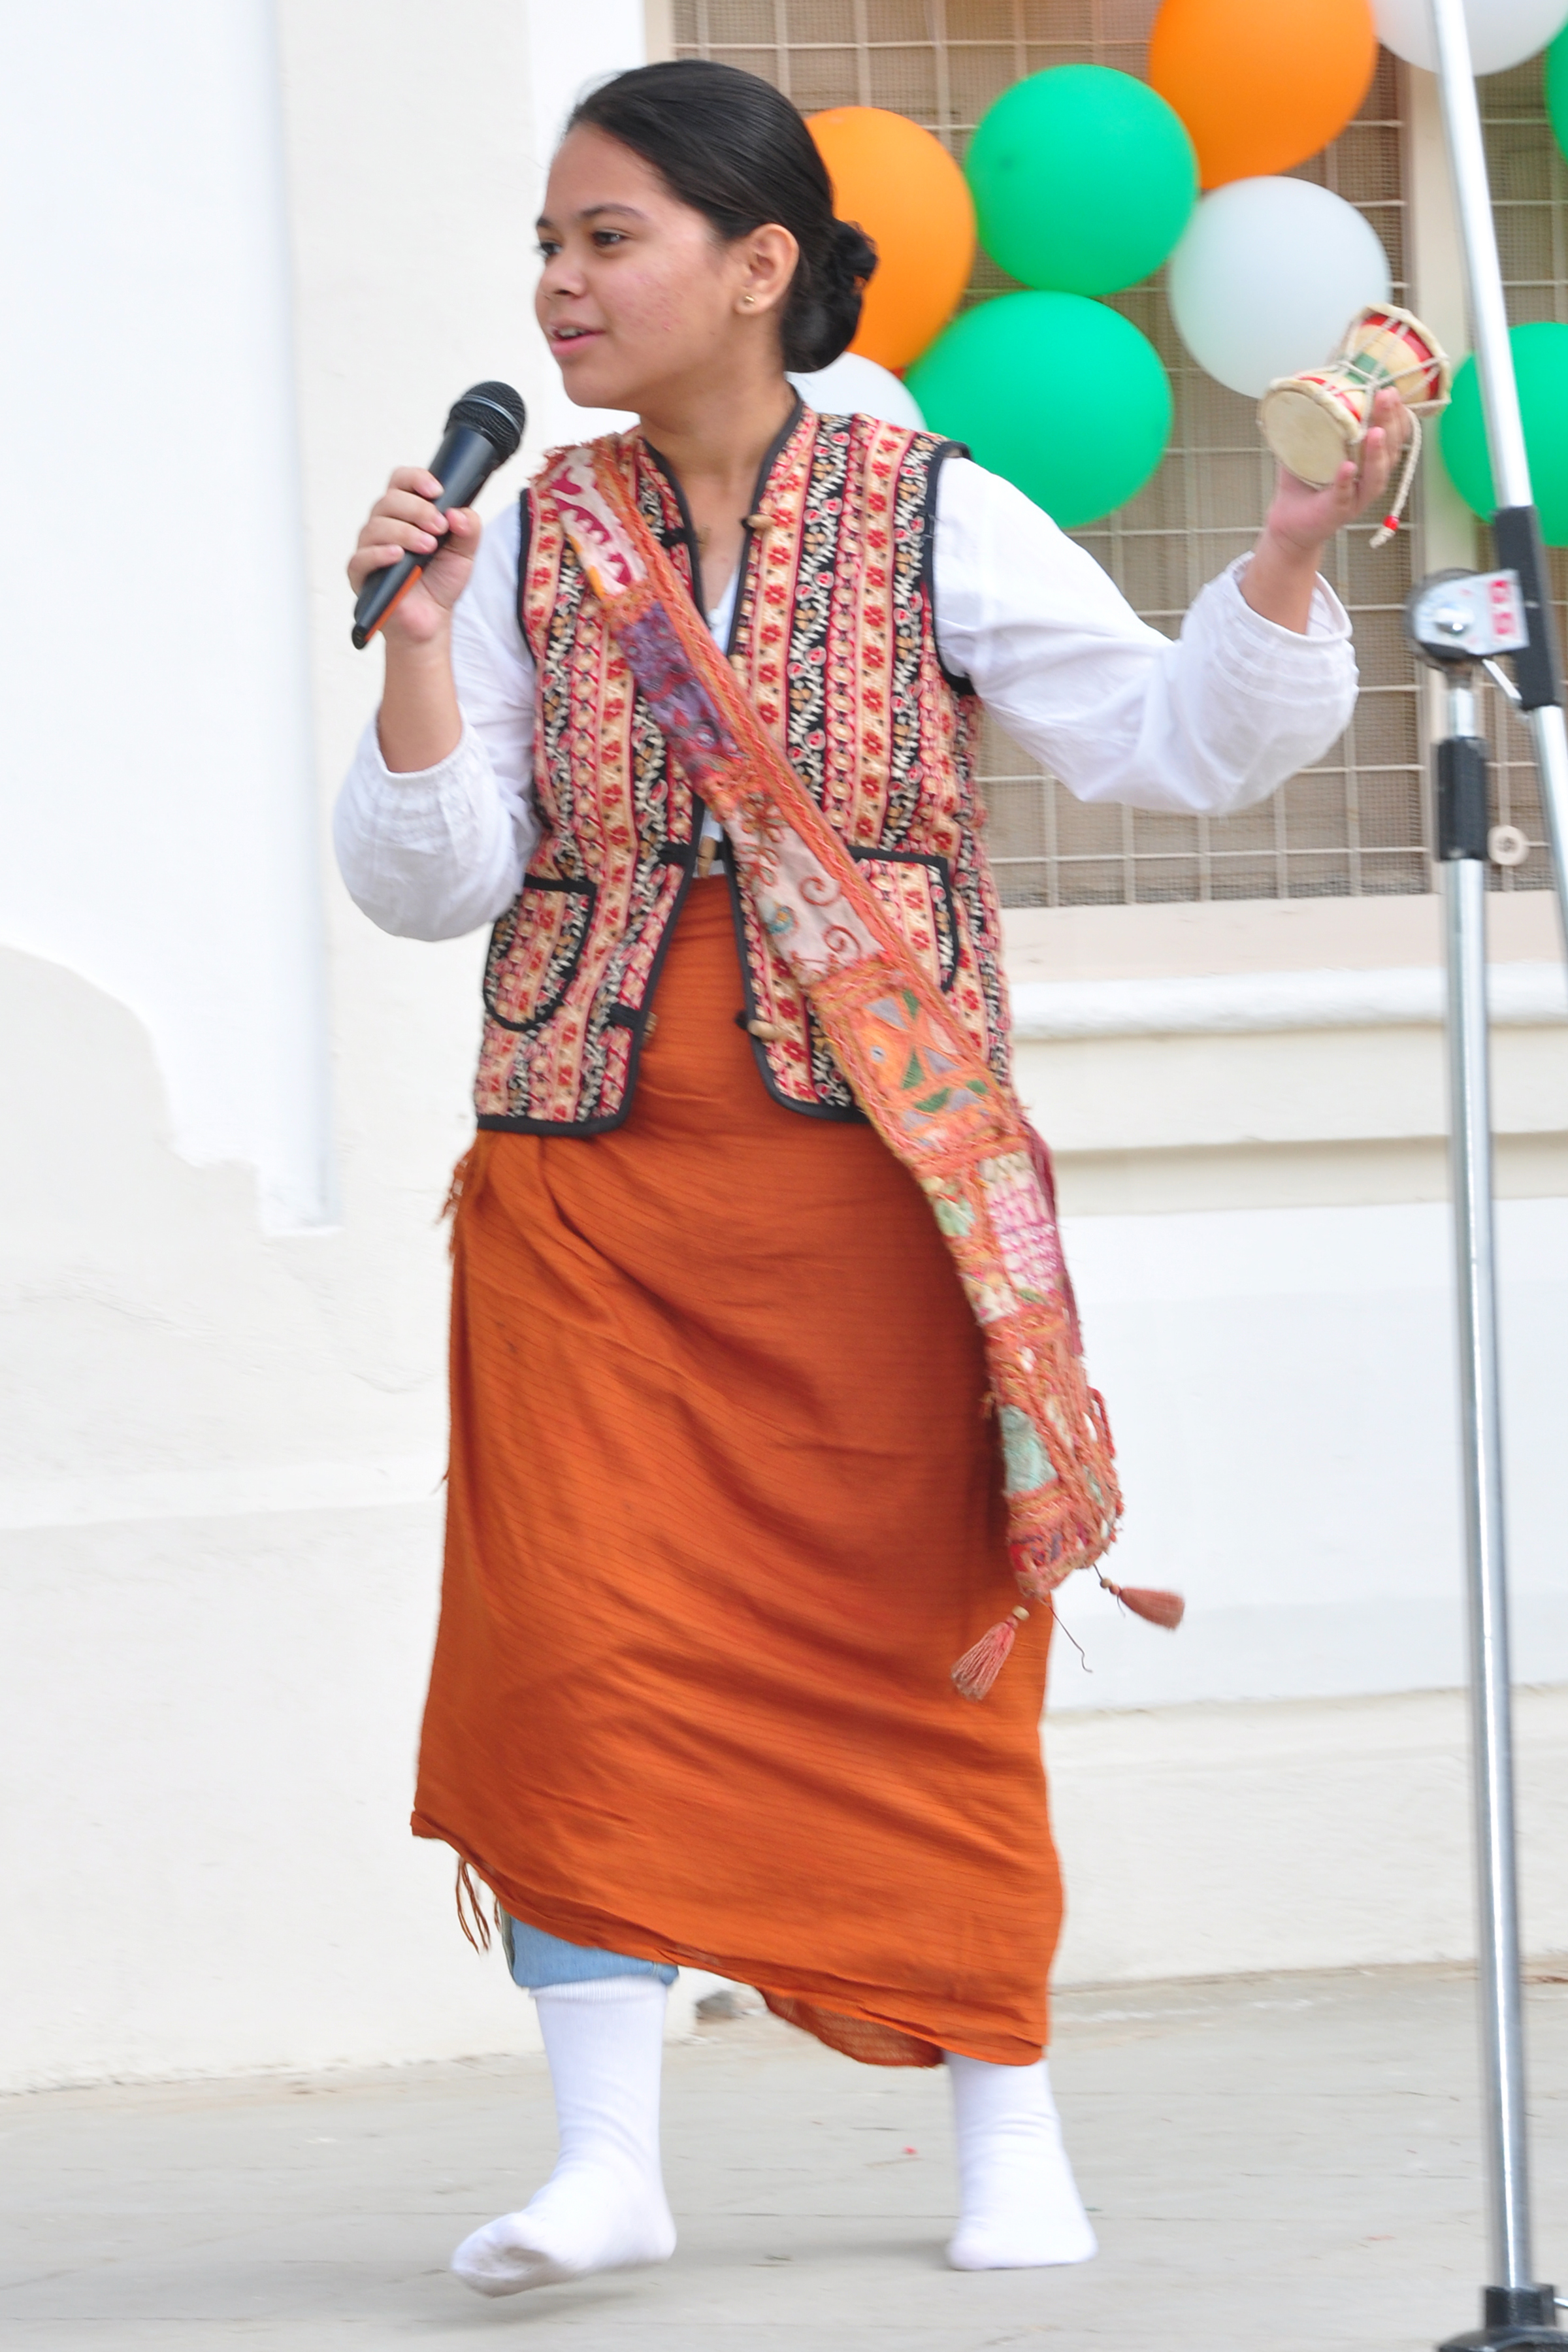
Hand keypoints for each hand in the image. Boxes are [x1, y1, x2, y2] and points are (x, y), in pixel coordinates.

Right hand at [346, 467, 481, 645]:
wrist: (432, 619)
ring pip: (376, 526)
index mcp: (405, 513)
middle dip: (418, 510)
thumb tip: (457, 512)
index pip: (402, 482)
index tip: (437, 491)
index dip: (416, 479)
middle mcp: (384, 525)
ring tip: (428, 547)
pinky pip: (362, 558)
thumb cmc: (441, 580)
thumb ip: (469, 529)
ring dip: (405, 532)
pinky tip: (399, 556)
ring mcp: (369, 548)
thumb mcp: (465, 553)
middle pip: (389, 500)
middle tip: (440, 528)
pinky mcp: (360, 574)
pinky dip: (380, 554)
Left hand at [1265, 386, 1411, 557]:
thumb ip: (1312, 415)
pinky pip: (1344, 496)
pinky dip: (1345, 482)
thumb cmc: (1304, 480)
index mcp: (1370, 459)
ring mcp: (1355, 497)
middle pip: (1391, 451)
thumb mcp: (1309, 442)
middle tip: (1387, 397)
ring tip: (1375, 432)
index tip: (1392, 391)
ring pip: (1375, 477)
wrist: (1287, 519)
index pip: (1395, 435)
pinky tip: (1346, 467)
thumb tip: (1302, 375)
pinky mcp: (1337, 512)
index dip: (1399, 415)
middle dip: (1392, 423)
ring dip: (1377, 454)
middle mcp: (1369, 478)